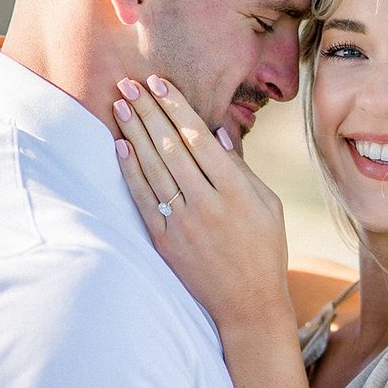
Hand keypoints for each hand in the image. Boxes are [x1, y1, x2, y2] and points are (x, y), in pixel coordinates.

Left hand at [112, 74, 291, 328]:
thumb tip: (218, 132)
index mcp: (236, 190)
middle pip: (170, 146)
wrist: (247, 304)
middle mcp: (207, 202)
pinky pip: (143, 199)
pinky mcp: (165, 241)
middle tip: (129, 82)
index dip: (176, 107)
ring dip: (133, 132)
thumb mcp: (269, 206)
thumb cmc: (264, 250)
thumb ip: (243, 169)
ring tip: (119, 104)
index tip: (160, 83)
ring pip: (153, 167)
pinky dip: (130, 172)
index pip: (198, 138)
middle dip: (148, 110)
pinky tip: (120, 147)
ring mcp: (183, 222)